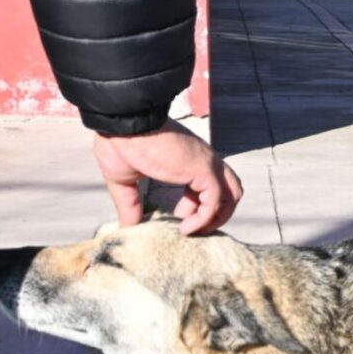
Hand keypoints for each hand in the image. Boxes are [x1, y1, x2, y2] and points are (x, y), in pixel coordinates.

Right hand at [93, 119, 242, 234]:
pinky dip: (205, 219)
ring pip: (232, 195)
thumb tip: (127, 227)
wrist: (123, 122)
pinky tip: (185, 227)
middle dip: (218, 212)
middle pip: (230, 189)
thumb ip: (129, 204)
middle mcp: (204, 159)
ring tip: (194, 230)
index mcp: (189, 158)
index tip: (181, 214)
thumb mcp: (124, 179)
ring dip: (218, 217)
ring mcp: (207, 164)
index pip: (211, 183)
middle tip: (194, 226)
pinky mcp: (204, 170)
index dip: (200, 203)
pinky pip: (215, 202)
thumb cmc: (120, 142)